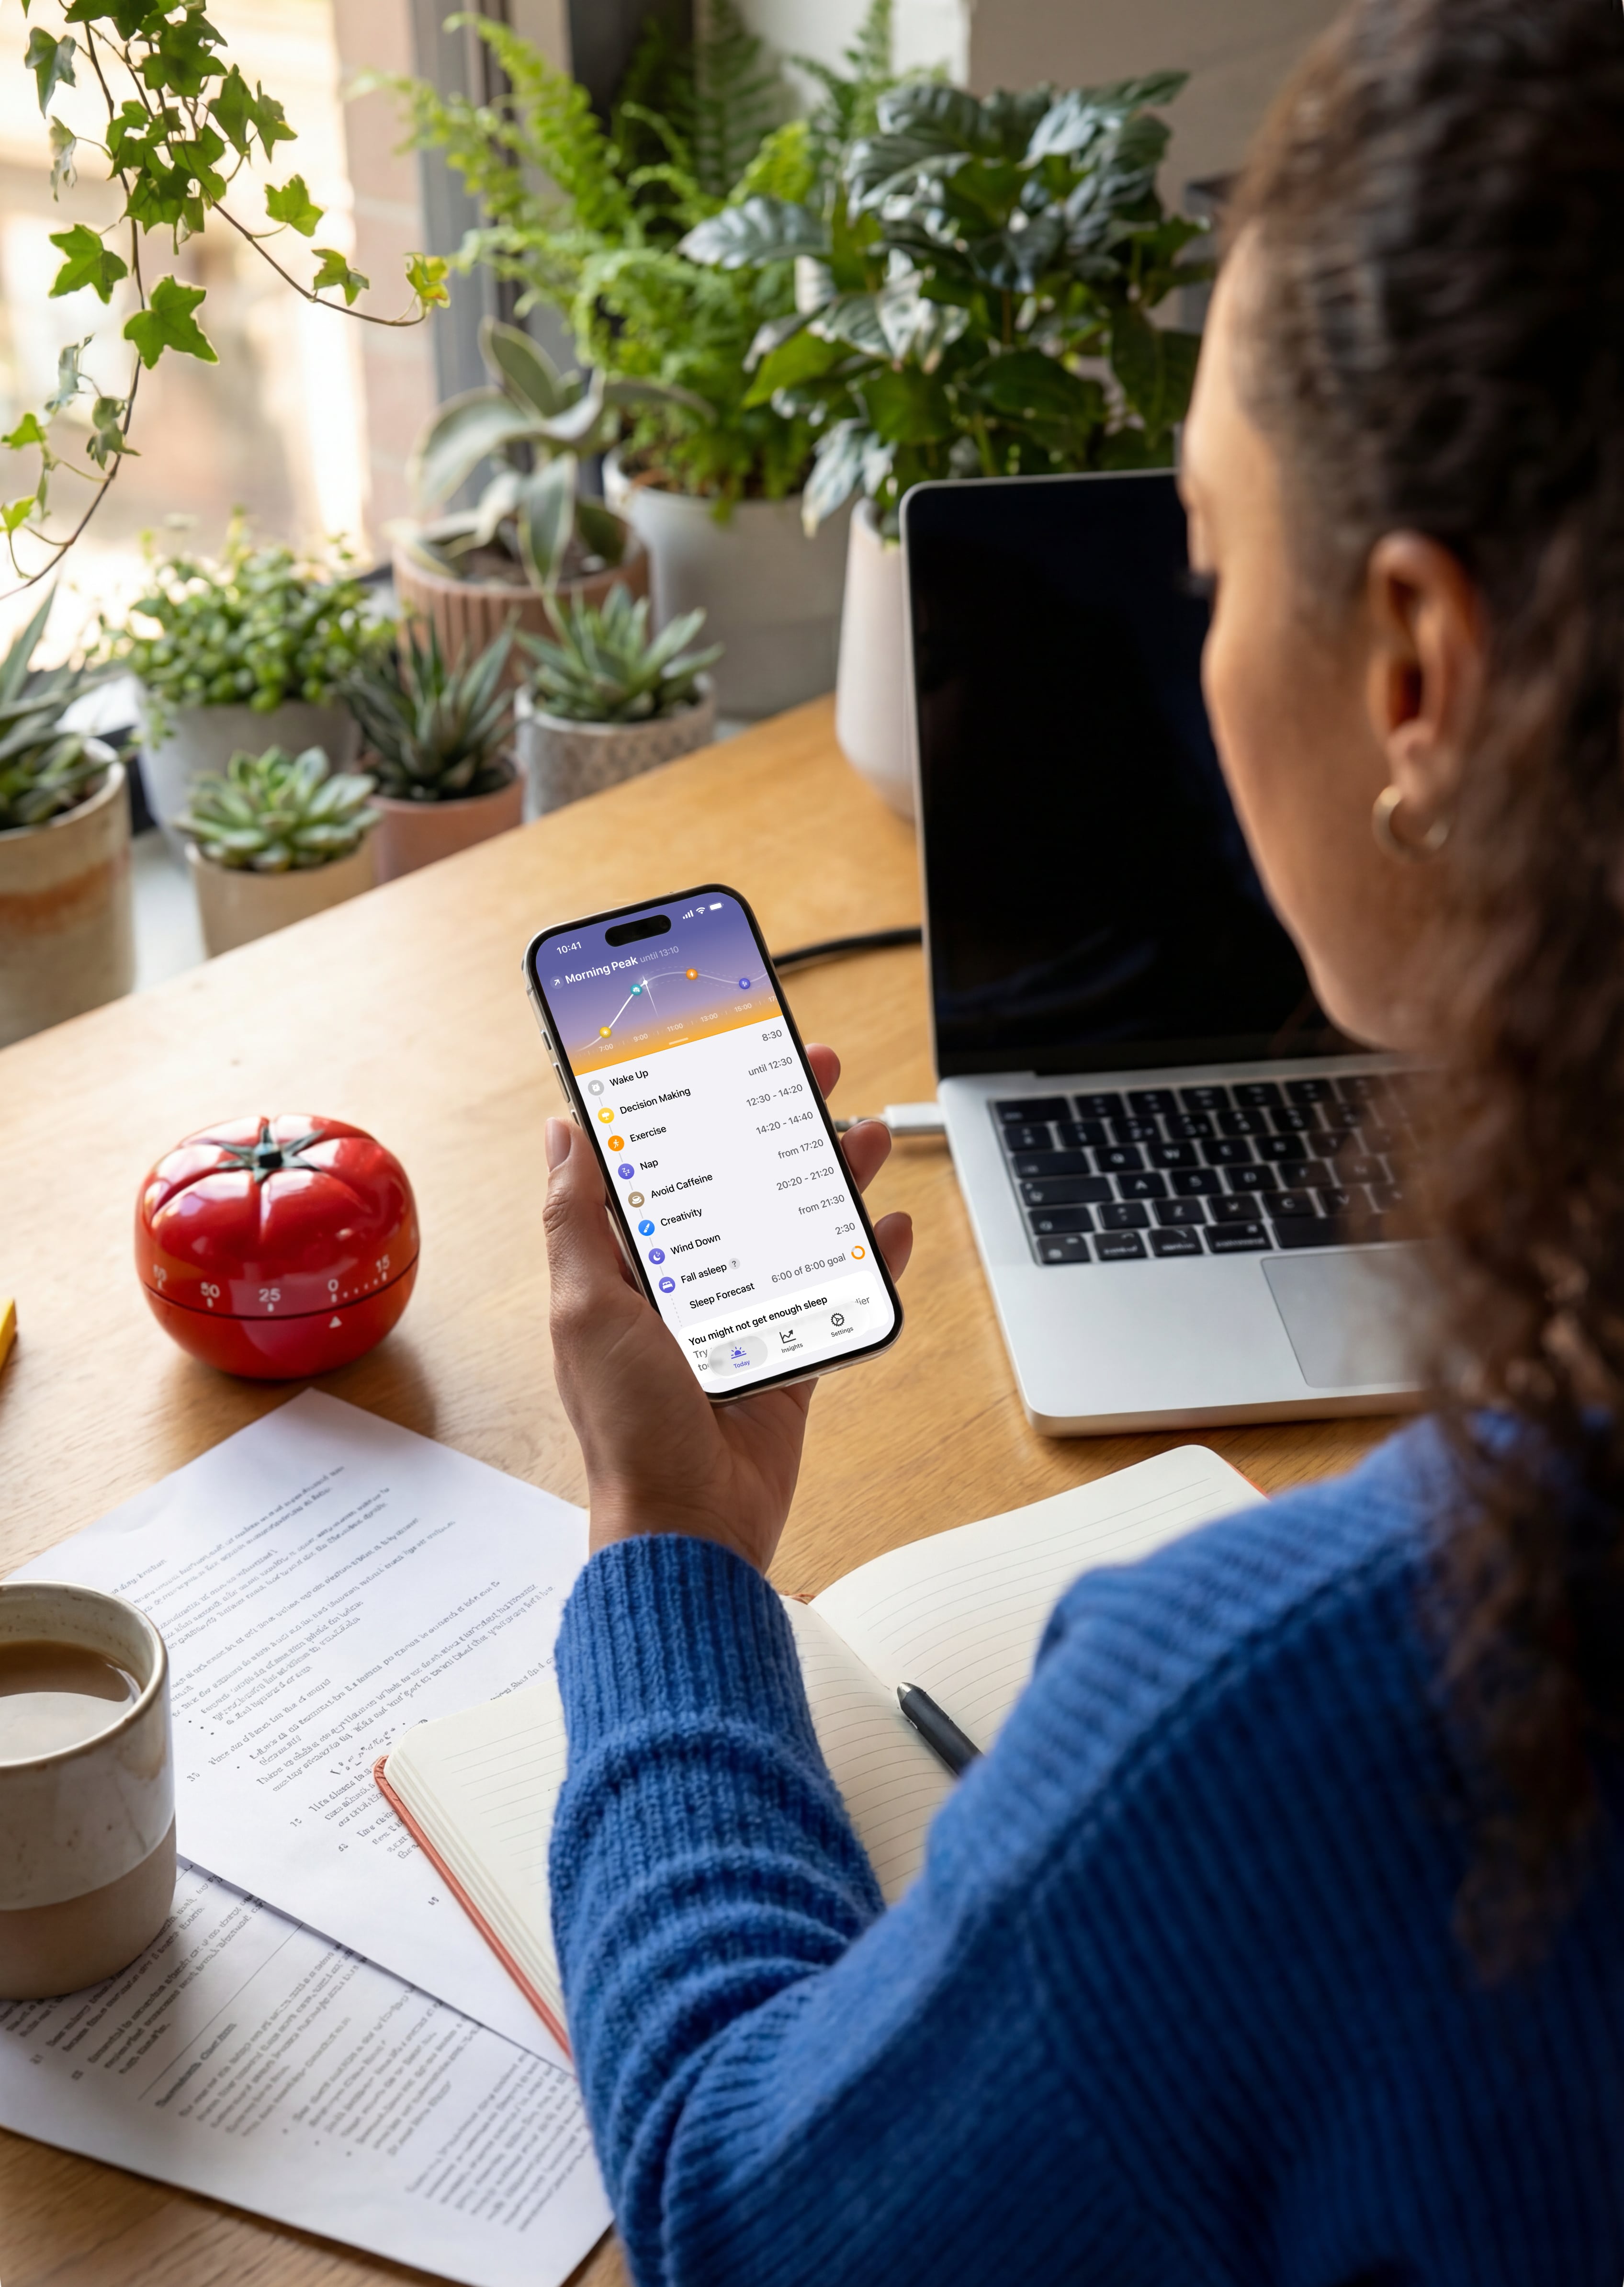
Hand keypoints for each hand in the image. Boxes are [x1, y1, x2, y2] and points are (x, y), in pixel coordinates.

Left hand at [543, 1044, 912, 1572]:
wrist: (690, 1525)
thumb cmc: (627, 1427)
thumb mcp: (585, 1307)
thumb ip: (577, 1218)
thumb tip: (561, 1131)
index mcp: (624, 1264)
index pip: (657, 1159)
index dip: (686, 1100)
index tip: (715, 1048)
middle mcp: (682, 1283)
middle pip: (736, 1177)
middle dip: (774, 1118)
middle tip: (814, 1067)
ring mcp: (740, 1317)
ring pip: (792, 1223)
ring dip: (829, 1173)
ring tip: (865, 1131)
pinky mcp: (789, 1354)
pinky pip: (834, 1291)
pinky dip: (865, 1256)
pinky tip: (887, 1222)